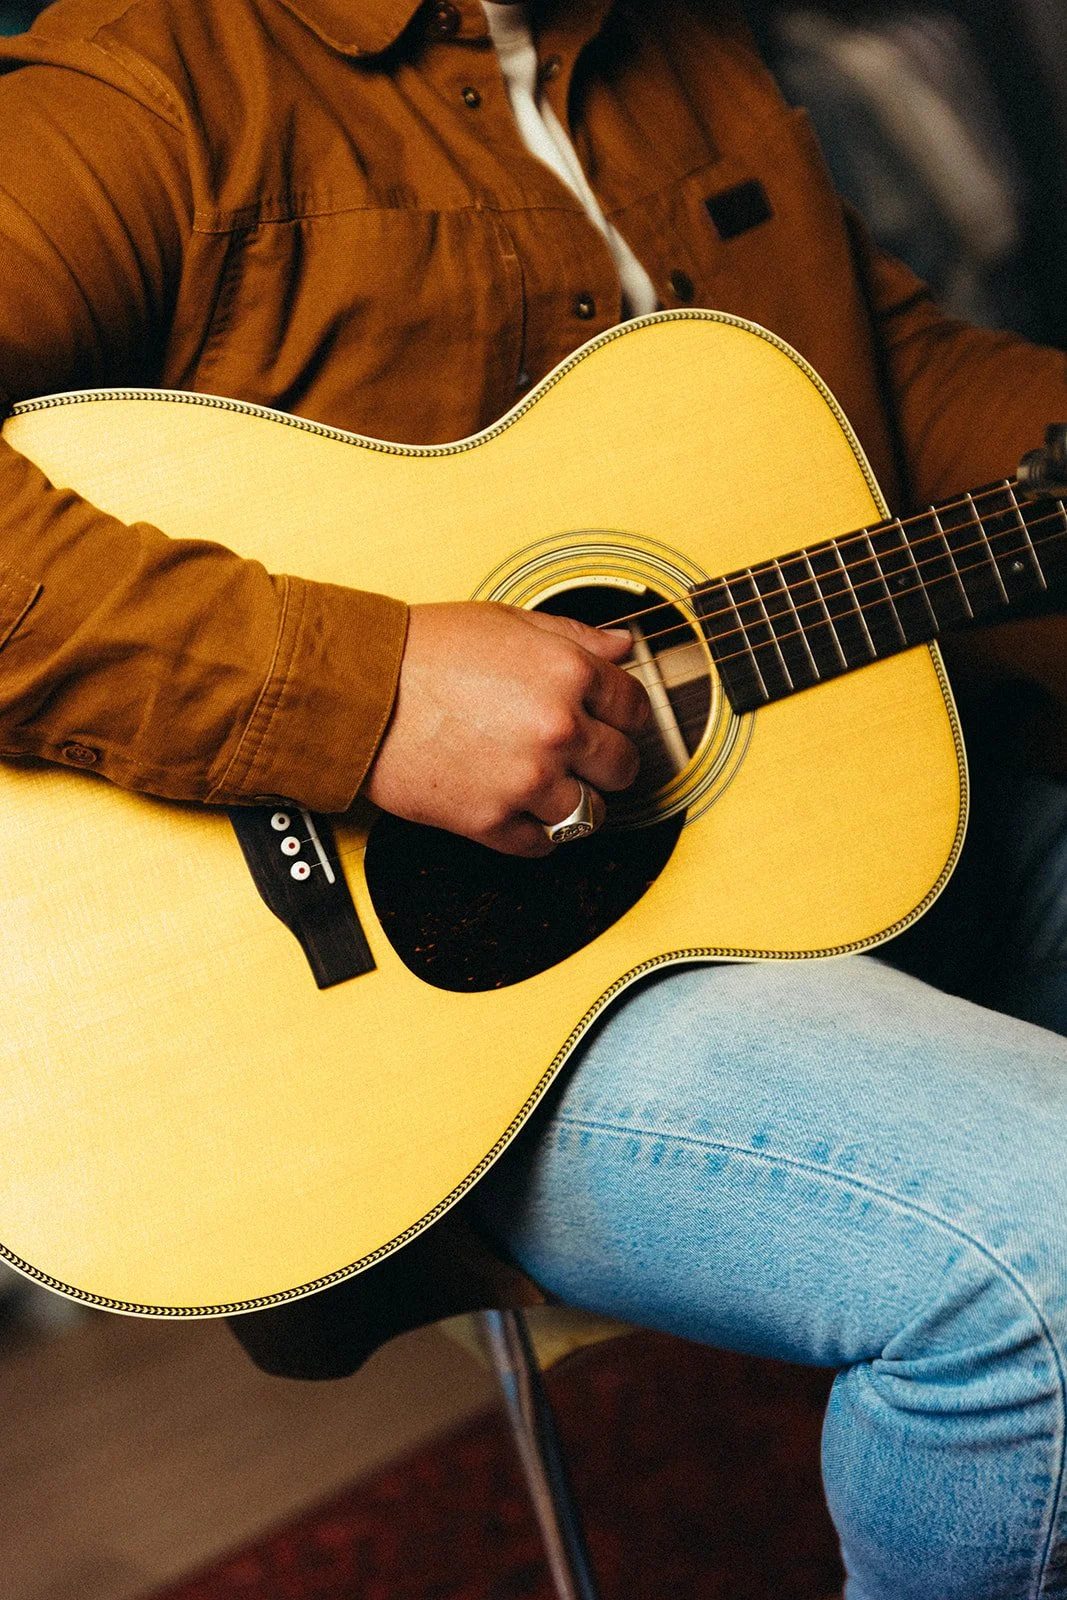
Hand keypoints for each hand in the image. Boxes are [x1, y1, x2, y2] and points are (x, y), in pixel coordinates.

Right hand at [363, 601, 648, 855]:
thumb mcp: (507, 621)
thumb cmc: (423, 651)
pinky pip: (542, 845)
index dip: (624, 715)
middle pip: (624, 766)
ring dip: (576, 802)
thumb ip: (575, 636)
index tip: (610, 721)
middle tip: (582, 757)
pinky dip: (536, 833)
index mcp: (568, 673)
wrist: (358, 692)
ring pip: (591, 814)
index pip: (635, 708)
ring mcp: (527, 780)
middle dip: (608, 762)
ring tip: (546, 785)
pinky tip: (518, 807)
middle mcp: (557, 729)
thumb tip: (623, 648)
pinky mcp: (492, 821)